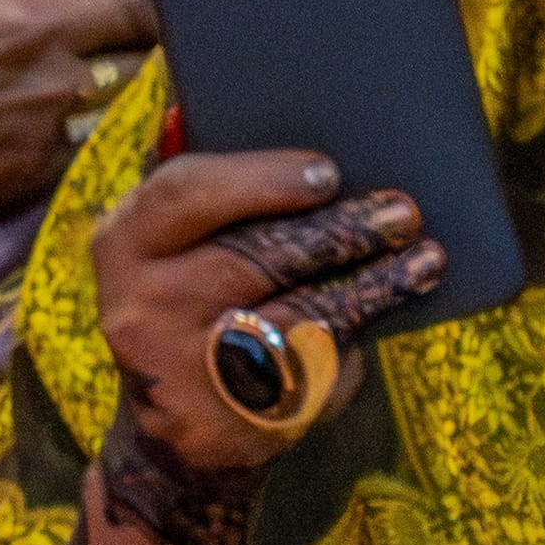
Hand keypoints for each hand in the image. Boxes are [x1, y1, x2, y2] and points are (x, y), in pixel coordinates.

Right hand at [0, 0, 152, 222]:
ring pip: (139, 74)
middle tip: (157, 26)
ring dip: (143, 76)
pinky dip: (117, 134)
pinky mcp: (45, 155)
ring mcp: (48, 94)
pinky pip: (107, 137)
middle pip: (141, 6)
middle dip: (155, 14)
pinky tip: (118, 133)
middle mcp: (38, 26)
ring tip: (140, 81)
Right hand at [81, 144, 440, 479]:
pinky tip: (407, 288)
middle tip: (400, 210)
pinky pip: (316, 354)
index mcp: (124, 243)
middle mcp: (141, 304)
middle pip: (253, 254)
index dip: (259, 179)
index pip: (183, 193)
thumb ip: (204, 191)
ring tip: (420, 249)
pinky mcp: (234, 411)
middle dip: (338, 228)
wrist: (177, 435)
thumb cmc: (195, 307)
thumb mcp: (173, 247)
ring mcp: (186, 365)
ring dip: (371, 273)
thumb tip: (228, 108)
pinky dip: (368, 316)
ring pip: (296, 305)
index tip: (326, 173)